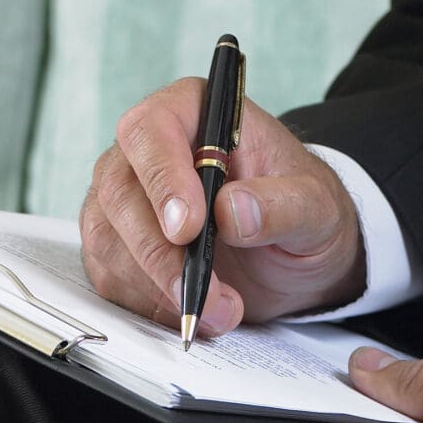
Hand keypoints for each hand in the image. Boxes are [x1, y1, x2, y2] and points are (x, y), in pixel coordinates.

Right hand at [84, 82, 364, 336]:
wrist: (289, 254)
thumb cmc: (299, 212)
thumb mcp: (315, 207)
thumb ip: (283, 205)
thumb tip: (234, 210)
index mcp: (192, 111)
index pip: (151, 130)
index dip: (162, 178)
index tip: (188, 228)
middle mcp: (145, 151)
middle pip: (118, 192)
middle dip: (159, 253)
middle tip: (204, 293)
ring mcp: (122, 199)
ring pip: (108, 240)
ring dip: (158, 287)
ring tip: (220, 310)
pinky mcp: (114, 247)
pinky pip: (109, 276)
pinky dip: (148, 304)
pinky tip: (192, 310)